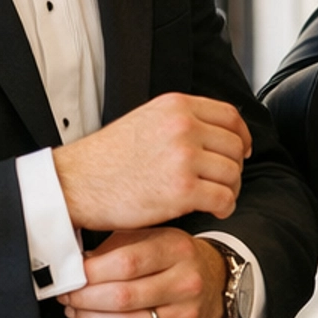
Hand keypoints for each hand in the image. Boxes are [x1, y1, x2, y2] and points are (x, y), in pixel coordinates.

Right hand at [54, 93, 250, 228]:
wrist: (76, 184)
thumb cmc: (105, 159)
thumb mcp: (144, 121)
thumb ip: (179, 121)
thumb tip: (214, 132)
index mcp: (175, 107)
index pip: (229, 115)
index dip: (241, 135)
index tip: (242, 149)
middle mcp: (183, 127)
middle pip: (234, 146)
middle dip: (233, 166)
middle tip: (222, 181)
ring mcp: (184, 157)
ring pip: (233, 173)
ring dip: (229, 189)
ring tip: (214, 197)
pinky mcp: (182, 190)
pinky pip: (224, 198)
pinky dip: (225, 207)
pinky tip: (214, 210)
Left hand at [59, 227, 227, 317]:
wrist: (212, 280)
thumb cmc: (172, 257)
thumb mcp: (149, 235)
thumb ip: (115, 246)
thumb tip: (74, 264)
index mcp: (177, 250)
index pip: (126, 263)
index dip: (90, 273)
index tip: (71, 275)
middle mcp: (187, 283)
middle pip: (123, 297)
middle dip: (84, 299)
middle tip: (68, 295)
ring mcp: (187, 315)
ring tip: (78, 312)